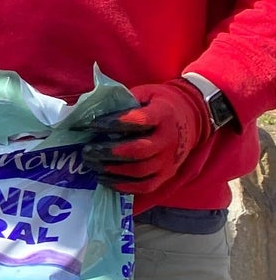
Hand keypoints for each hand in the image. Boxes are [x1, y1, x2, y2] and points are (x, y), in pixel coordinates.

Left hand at [83, 79, 212, 195]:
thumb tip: (95, 108)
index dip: (114, 123)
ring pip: (140, 171)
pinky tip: (105, 180)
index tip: (93, 124)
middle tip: (88, 150)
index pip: (138, 120)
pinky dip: (124, 186)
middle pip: (138, 150)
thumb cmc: (161, 104)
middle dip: (109, 152)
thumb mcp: (146, 93)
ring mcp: (170, 159)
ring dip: (113, 170)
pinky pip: (146, 186)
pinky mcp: (168, 174)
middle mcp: (168, 139)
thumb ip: (124, 100)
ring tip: (92, 165)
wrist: (192, 117)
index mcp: (163, 114)